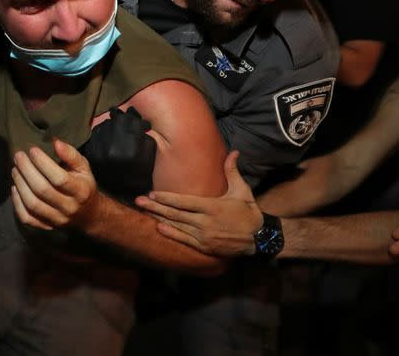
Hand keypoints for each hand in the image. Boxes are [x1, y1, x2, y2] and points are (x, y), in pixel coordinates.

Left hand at [11, 139, 97, 230]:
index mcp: (80, 191)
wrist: (88, 215)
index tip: (32, 150)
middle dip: (27, 171)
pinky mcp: (46, 226)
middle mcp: (69, 207)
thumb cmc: (84, 186)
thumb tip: (55, 142)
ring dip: (20, 185)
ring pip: (33, 204)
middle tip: (18, 157)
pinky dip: (17, 203)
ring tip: (15, 169)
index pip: (59, 178)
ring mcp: (57, 219)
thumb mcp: (84, 168)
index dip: (43, 163)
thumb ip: (71, 155)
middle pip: (42, 190)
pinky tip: (14, 188)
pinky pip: (27, 218)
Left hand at [134, 151, 261, 256]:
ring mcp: (204, 236)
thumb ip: (233, 171)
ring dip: (159, 219)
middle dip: (155, 207)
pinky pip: (184, 240)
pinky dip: (171, 234)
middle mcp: (205, 222)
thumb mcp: (242, 191)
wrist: (259, 239)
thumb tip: (234, 152)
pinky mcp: (205, 247)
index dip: (166, 197)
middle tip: (139, 201)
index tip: (152, 192)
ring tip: (144, 212)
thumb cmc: (249, 213)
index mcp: (212, 207)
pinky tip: (159, 228)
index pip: (184, 201)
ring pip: (177, 226)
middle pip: (175, 214)